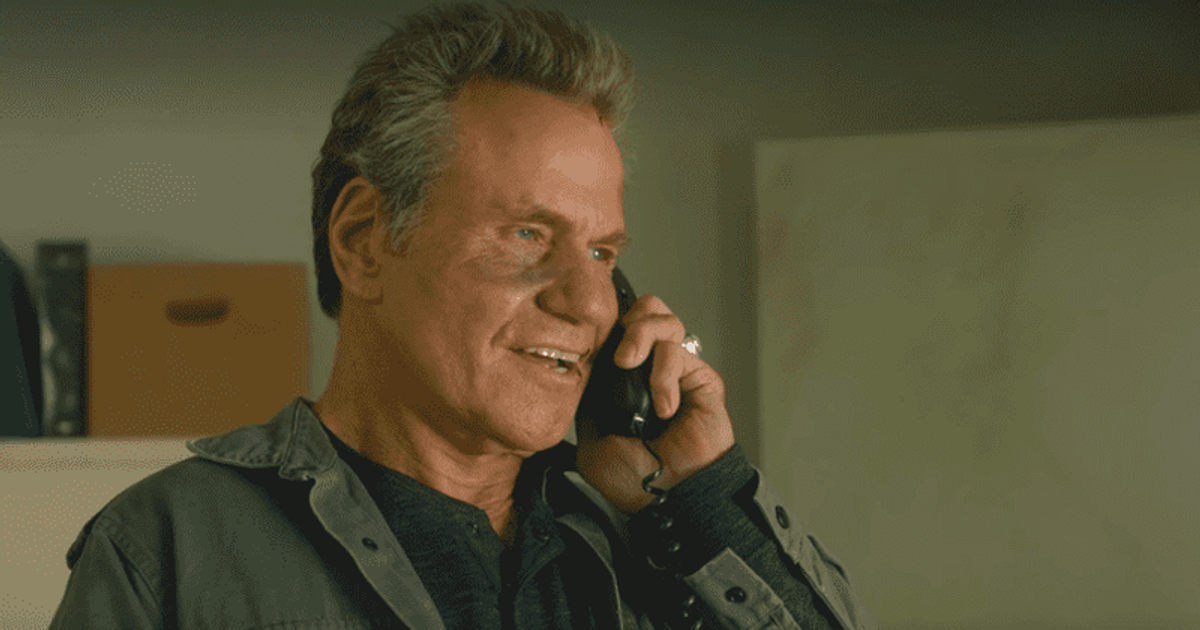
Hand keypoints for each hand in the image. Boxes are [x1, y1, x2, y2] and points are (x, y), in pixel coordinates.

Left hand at [575, 295, 735, 513]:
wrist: (668, 499)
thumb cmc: (634, 479)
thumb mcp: (590, 439)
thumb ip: (588, 401)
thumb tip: (581, 367)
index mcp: (620, 380)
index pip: (613, 331)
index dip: (603, 326)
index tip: (588, 338)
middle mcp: (648, 369)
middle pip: (641, 312)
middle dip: (626, 323)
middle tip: (617, 356)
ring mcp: (674, 371)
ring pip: (662, 320)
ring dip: (642, 335)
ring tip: (630, 364)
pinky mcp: (699, 377)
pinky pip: (677, 352)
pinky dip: (664, 376)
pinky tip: (663, 408)